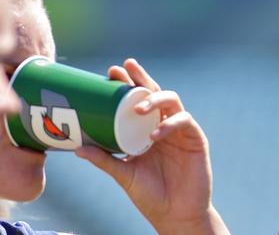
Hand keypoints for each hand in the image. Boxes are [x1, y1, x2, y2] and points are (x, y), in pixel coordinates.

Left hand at [75, 58, 229, 234]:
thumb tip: (78, 148)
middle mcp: (164, 125)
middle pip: (155, 92)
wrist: (175, 214)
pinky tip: (156, 134)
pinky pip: (184, 121)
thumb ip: (105, 160)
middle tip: (125, 68)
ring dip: (155, 99)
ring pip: (172, 101)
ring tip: (138, 108)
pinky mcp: (195, 138)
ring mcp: (180, 130)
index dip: (127, 84)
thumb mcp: (124, 174)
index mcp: (147, 129)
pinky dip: (170, 124)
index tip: (111, 72)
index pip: (137, 100)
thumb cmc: (150, 195)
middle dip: (141, 78)